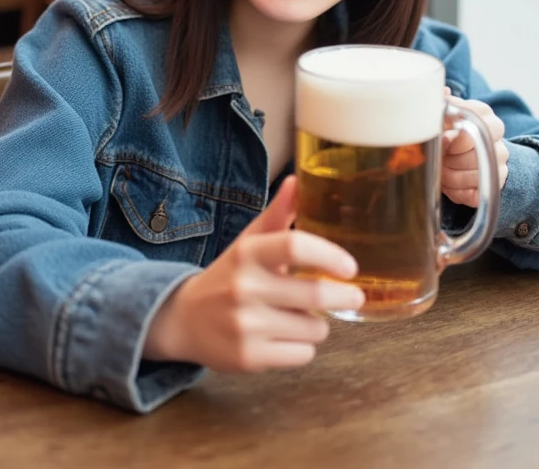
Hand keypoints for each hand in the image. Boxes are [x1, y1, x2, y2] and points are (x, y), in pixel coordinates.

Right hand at [143, 175, 363, 371]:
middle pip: (315, 294)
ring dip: (317, 323)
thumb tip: (298, 180)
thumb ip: (277, 214)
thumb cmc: (229, 275)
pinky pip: (302, 355)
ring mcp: (245, 325)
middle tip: (354, 296)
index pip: (295, 247)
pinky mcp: (248, 358)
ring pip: (313, 328)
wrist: (184, 319)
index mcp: (248, 253)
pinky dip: (303, 347)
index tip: (351, 267)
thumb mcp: (249, 242)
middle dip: (343, 297)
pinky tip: (285, 336)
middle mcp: (244, 287)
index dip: (329, 256)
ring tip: (301, 315)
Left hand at [442, 92, 508, 207]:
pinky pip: (472, 193)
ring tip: (441, 170)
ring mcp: (500, 166)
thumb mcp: (447, 117)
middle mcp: (499, 142)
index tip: (443, 136)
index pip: (476, 122)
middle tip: (440, 155)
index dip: (454, 133)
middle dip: (449, 156)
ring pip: (471, 175)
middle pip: (472, 151)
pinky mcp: (495, 187)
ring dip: (448, 175)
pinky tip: (449, 184)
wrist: (471, 157)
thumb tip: (443, 93)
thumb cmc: (453, 134)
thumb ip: (443, 105)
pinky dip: (454, 191)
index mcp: (487, 118)